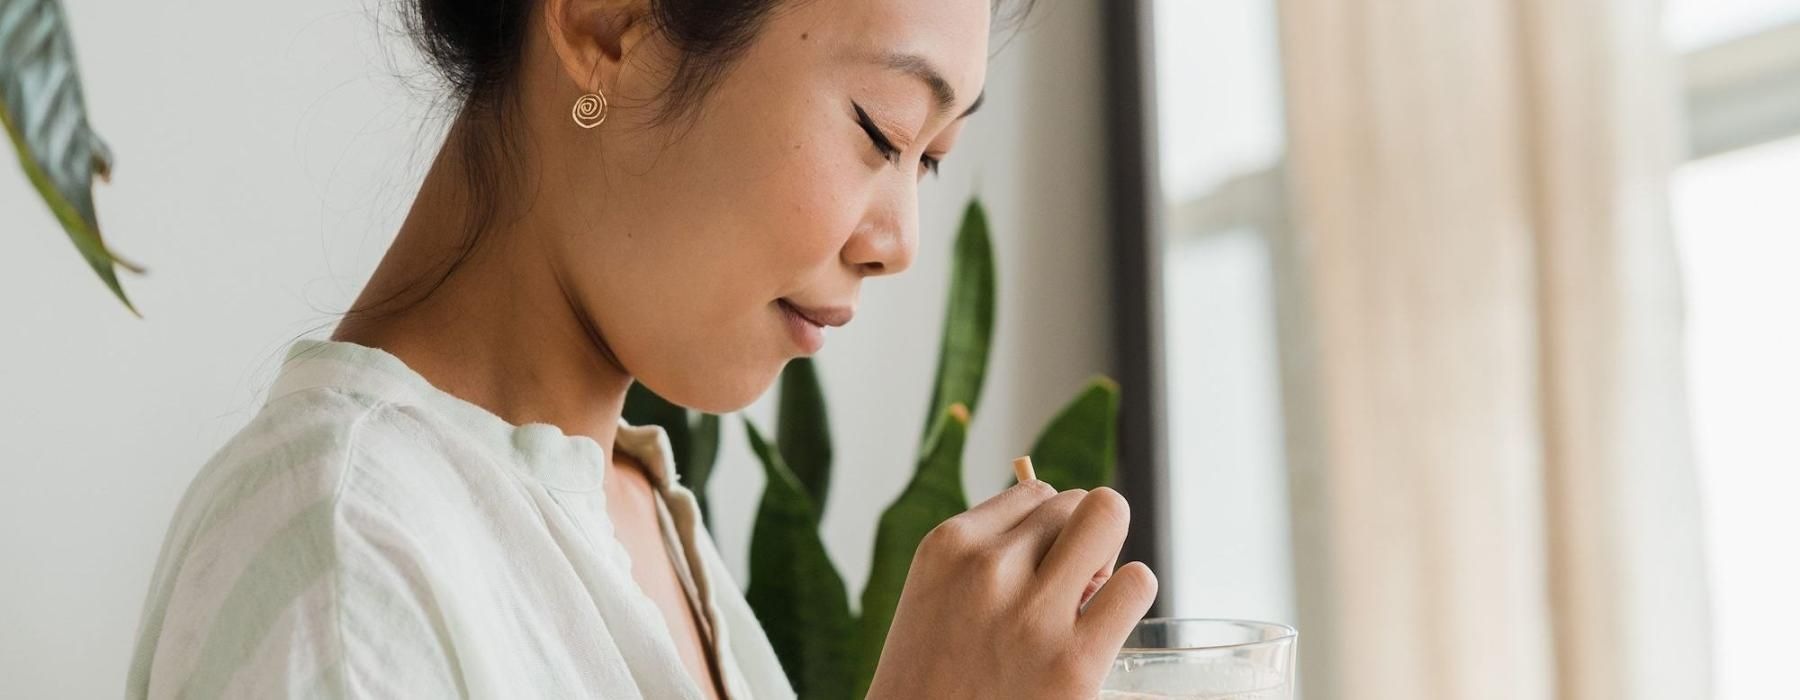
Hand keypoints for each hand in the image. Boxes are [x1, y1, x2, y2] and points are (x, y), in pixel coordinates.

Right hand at [865, 481, 1157, 699]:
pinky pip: (1136, 584)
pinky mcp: (1074, 663)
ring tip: (1086, 608)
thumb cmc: (931, 683)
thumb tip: (1063, 529)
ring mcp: (1032, 614)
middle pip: (1077, 503)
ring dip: (1109, 563)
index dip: (1047, 532)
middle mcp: (988, 568)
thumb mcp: (936, 600)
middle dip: (1083, 539)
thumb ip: (985, 558)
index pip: (1035, 494)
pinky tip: (1102, 631)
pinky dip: (1129, 600)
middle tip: (1068, 589)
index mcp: (948, 547)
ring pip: (1109, 520)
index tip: (1034, 573)